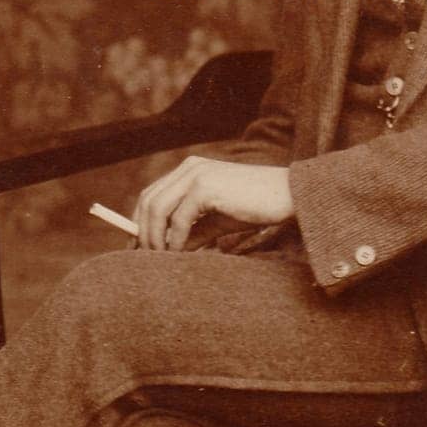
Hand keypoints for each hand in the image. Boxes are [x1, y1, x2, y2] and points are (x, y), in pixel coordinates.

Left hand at [131, 157, 293, 251]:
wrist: (287, 196)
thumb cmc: (255, 208)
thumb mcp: (216, 222)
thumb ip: (192, 232)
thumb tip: (167, 251)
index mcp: (190, 170)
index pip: (152, 194)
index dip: (140, 222)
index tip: (138, 249)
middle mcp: (189, 168)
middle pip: (148, 200)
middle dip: (143, 232)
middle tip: (147, 259)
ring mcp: (196, 174)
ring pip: (157, 208)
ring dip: (155, 237)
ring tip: (163, 258)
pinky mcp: (206, 186)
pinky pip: (178, 218)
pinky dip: (175, 239)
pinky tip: (181, 253)